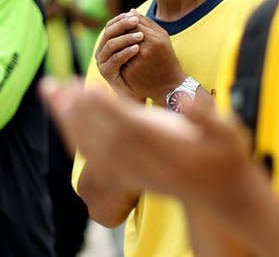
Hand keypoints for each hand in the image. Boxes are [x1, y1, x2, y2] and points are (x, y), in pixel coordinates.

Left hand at [41, 82, 253, 207]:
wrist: (222, 193)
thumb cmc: (227, 157)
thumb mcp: (229, 135)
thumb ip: (207, 118)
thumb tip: (187, 100)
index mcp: (165, 148)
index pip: (128, 128)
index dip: (105, 109)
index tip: (85, 87)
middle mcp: (144, 162)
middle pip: (101, 138)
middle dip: (75, 111)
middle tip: (53, 85)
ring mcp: (135, 171)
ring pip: (92, 148)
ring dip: (68, 121)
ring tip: (50, 92)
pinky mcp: (129, 174)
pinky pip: (95, 157)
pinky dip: (76, 136)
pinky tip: (65, 117)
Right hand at [95, 12, 144, 100]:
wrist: (140, 90)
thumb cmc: (141, 67)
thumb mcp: (140, 45)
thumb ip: (136, 30)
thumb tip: (134, 10)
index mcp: (107, 42)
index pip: (110, 25)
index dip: (121, 19)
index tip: (135, 15)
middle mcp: (101, 51)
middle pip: (108, 33)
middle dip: (122, 25)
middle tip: (136, 21)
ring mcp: (101, 63)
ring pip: (110, 45)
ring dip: (126, 38)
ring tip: (141, 36)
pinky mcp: (106, 73)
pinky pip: (114, 60)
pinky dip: (125, 52)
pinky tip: (137, 48)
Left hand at [120, 13, 185, 105]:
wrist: (169, 85)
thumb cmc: (167, 58)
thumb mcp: (162, 38)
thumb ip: (147, 23)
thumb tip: (131, 10)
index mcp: (155, 39)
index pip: (134, 23)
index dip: (128, 22)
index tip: (128, 24)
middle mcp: (145, 50)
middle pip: (125, 34)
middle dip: (122, 32)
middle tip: (122, 32)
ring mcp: (136, 62)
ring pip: (120, 47)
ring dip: (118, 44)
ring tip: (121, 44)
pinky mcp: (129, 73)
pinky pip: (118, 59)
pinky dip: (118, 56)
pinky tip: (121, 56)